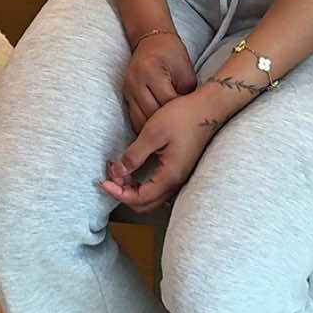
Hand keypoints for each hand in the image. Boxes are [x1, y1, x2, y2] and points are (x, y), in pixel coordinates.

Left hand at [99, 94, 220, 212]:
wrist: (208, 108)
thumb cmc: (183, 117)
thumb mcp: (152, 133)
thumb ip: (134, 155)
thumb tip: (118, 173)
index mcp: (170, 175)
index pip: (140, 198)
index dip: (119, 193)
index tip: (104, 182)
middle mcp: (177, 181)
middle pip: (146, 203)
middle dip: (124, 193)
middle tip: (110, 177)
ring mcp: (180, 177)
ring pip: (153, 197)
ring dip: (133, 189)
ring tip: (119, 172)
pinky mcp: (180, 170)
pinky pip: (159, 188)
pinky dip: (143, 184)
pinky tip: (134, 170)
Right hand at [122, 32, 195, 133]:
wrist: (151, 40)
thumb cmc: (172, 54)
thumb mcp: (185, 71)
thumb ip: (186, 93)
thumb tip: (188, 118)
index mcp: (151, 71)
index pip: (166, 101)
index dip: (179, 113)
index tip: (189, 120)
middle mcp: (136, 81)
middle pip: (151, 113)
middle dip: (166, 125)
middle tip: (180, 133)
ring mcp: (128, 89)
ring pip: (139, 119)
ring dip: (153, 130)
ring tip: (167, 138)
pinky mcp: (125, 95)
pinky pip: (134, 117)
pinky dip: (145, 127)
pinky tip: (155, 132)